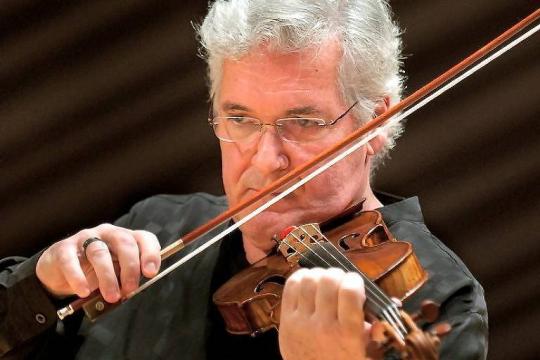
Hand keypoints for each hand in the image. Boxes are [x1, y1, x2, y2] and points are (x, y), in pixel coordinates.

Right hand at [36, 224, 160, 302]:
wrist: (60, 271)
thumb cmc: (94, 272)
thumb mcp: (116, 273)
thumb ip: (125, 278)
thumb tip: (133, 290)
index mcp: (125, 238)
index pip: (143, 238)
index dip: (150, 253)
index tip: (150, 273)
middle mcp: (107, 233)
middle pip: (124, 242)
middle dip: (130, 267)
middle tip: (130, 289)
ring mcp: (85, 238)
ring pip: (99, 252)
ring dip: (107, 276)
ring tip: (111, 296)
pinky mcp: (64, 248)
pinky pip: (71, 261)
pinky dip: (78, 277)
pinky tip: (84, 291)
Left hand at [279, 268, 367, 359]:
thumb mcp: (364, 352)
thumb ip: (376, 329)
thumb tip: (392, 303)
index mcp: (348, 334)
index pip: (350, 291)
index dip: (354, 280)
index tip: (355, 284)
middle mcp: (324, 326)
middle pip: (328, 281)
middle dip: (337, 274)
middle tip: (340, 281)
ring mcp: (302, 323)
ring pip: (309, 280)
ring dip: (319, 274)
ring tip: (324, 280)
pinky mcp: (285, 321)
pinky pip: (291, 287)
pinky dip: (301, 277)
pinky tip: (308, 281)